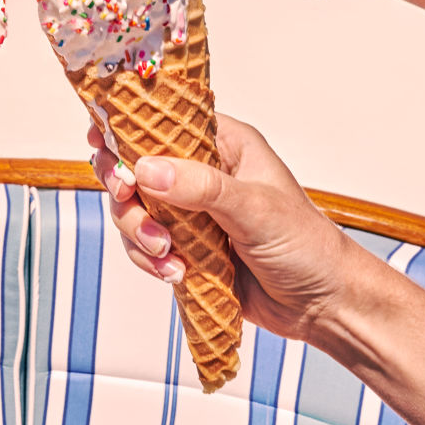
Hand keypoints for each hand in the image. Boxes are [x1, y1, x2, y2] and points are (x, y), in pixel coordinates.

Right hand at [88, 114, 356, 344]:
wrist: (321, 305)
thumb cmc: (305, 244)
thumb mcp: (255, 208)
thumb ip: (201, 187)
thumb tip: (146, 169)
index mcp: (223, 144)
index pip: (163, 119)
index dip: (126, 127)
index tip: (103, 142)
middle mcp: (201, 172)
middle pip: (135, 165)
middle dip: (126, 189)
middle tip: (129, 199)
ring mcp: (190, 212)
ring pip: (134, 210)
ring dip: (139, 233)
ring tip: (168, 254)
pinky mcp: (185, 248)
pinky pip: (145, 247)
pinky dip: (151, 260)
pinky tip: (177, 273)